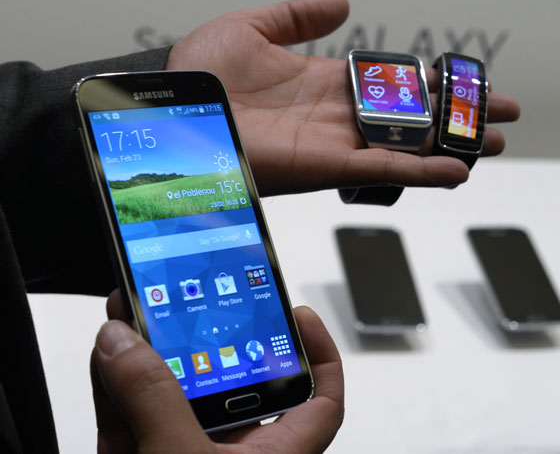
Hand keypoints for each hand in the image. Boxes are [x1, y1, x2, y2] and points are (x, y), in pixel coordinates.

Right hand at [91, 290, 343, 453]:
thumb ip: (153, 403)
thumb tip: (122, 344)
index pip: (317, 401)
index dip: (317, 356)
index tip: (301, 316)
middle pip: (228, 382)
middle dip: (201, 337)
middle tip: (191, 300)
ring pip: (173, 392)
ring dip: (152, 351)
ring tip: (141, 310)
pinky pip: (132, 413)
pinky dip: (117, 381)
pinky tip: (109, 349)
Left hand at [166, 0, 519, 195]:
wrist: (175, 110)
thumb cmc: (200, 74)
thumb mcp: (253, 27)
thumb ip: (297, 16)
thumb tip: (340, 5)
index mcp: (318, 84)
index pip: (385, 84)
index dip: (425, 82)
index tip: (459, 80)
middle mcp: (331, 116)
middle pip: (405, 118)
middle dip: (450, 116)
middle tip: (494, 115)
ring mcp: (330, 143)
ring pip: (402, 147)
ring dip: (448, 145)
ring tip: (489, 142)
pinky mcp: (322, 167)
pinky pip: (379, 170)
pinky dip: (417, 170)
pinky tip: (454, 169)